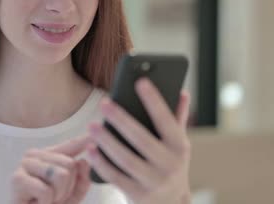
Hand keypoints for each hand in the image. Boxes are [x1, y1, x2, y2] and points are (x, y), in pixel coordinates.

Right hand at [11, 136, 91, 203]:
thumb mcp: (72, 194)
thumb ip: (82, 179)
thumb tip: (83, 161)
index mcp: (48, 155)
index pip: (70, 145)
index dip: (84, 140)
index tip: (95, 133)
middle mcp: (35, 155)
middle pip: (70, 164)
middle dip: (68, 188)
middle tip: (54, 197)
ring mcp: (25, 164)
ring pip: (60, 176)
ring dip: (58, 196)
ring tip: (46, 201)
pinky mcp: (17, 179)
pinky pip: (46, 191)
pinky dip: (46, 203)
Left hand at [87, 78, 191, 203]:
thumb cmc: (170, 164)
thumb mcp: (177, 144)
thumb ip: (177, 118)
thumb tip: (182, 92)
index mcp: (180, 147)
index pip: (167, 120)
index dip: (154, 101)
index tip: (140, 81)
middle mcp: (170, 165)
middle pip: (142, 139)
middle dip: (122, 120)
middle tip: (104, 102)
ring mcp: (154, 183)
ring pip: (126, 160)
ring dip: (107, 142)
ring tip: (92, 126)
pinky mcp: (138, 196)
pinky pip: (116, 178)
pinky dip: (102, 163)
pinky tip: (90, 149)